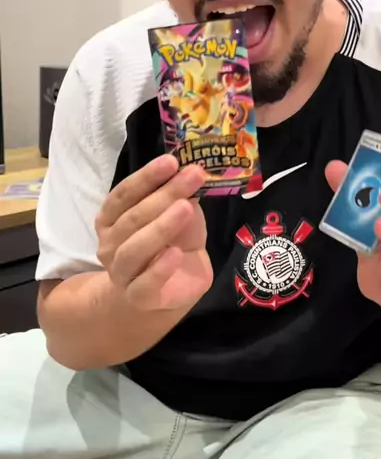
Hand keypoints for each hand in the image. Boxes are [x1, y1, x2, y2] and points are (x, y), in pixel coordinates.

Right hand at [95, 156, 212, 312]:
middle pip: (132, 218)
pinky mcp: (139, 297)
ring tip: (185, 208)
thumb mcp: (179, 216)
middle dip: (163, 195)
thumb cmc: (171, 245)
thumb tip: (192, 174)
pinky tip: (176, 254)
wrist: (172, 290)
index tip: (172, 161)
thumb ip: (181, 198)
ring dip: (160, 227)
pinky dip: (159, 268)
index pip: (123, 195)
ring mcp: (121, 273)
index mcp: (112, 219)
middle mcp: (109, 245)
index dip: (146, 177)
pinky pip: (145, 283)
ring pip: (133, 250)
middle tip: (192, 176)